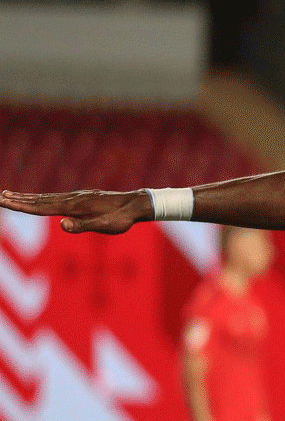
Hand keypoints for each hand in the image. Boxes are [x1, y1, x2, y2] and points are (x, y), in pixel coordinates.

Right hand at [0, 189, 151, 233]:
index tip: (4, 201)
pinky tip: (40, 199)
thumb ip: (83, 226)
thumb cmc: (121, 219)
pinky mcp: (82, 197)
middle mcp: (72, 198)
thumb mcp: (104, 226)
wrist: (135, 204)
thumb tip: (63, 224)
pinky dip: (43, 197)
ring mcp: (77, 196)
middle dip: (19, 199)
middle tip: (0, 197)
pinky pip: (56, 197)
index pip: (42, 207)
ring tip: (11, 194)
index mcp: (74, 206)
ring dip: (28, 197)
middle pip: (40, 200)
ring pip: (47, 197)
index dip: (22, 206)